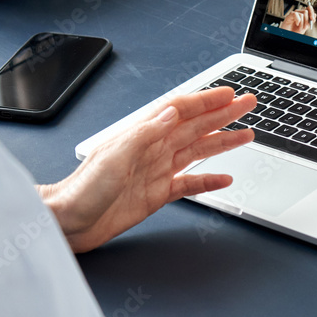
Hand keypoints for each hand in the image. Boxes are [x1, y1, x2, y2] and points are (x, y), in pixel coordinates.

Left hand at [40, 87, 255, 252]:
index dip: (206, 100)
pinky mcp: (156, 194)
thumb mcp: (114, 157)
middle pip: (196, 126)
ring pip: (198, 151)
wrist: (68, 222)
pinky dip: (209, 180)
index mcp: (143, 135)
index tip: (229, 93)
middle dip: (224, 114)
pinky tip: (225, 177)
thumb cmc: (82, 190)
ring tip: (246, 134)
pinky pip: (189, 184)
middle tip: (248, 104)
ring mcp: (156, 171)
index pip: (181, 110)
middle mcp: (153, 150)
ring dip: (222, 142)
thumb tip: (171, 113)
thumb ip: (146, 133)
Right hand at [281, 5, 315, 34]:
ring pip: (302, 14)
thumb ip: (310, 21)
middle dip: (306, 21)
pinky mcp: (290, 15)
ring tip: (299, 27)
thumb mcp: (305, 27)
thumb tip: (315, 15)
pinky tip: (296, 23)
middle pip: (306, 11)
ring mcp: (294, 14)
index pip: (309, 8)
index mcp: (304, 14)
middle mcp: (299, 13)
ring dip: (301, 23)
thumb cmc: (295, 31)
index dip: (312, 13)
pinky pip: (296, 14)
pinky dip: (297, 20)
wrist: (289, 34)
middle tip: (304, 27)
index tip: (312, 19)